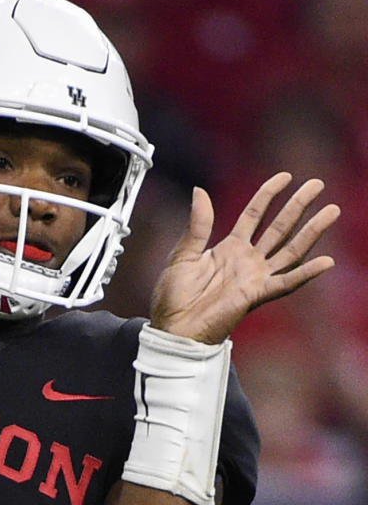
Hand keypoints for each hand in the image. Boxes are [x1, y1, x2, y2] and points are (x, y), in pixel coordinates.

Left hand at [149, 173, 339, 342]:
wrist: (173, 327)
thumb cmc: (174, 297)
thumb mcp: (182, 254)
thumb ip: (198, 225)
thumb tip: (200, 190)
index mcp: (229, 248)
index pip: (254, 214)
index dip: (269, 195)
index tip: (285, 177)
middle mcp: (246, 260)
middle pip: (279, 227)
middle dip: (298, 206)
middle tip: (317, 184)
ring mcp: (254, 277)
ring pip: (289, 250)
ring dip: (311, 231)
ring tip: (331, 211)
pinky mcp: (256, 295)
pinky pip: (285, 282)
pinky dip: (306, 273)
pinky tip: (326, 261)